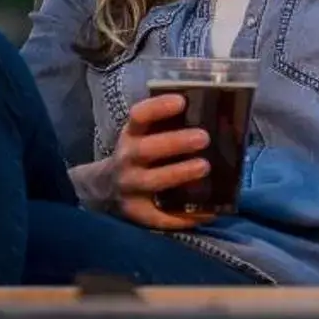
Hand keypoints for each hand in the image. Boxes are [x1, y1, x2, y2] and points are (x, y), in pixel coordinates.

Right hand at [73, 93, 210, 230]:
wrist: (107, 187)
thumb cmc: (139, 154)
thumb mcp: (142, 135)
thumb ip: (165, 125)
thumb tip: (212, 114)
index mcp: (131, 135)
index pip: (139, 116)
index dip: (158, 107)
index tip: (182, 101)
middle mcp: (127, 159)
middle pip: (146, 149)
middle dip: (175, 143)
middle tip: (204, 138)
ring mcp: (129, 187)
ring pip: (153, 181)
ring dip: (179, 173)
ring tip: (204, 167)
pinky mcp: (137, 213)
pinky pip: (160, 217)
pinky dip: (184, 217)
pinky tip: (208, 211)